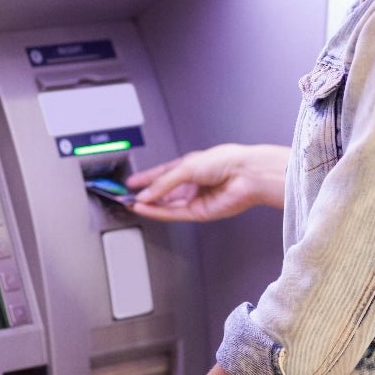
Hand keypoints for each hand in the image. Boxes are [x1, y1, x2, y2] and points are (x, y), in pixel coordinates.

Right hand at [125, 143, 287, 221]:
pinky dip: (158, 212)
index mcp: (191, 166)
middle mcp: (193, 183)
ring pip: (166, 204)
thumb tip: (146, 193)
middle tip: (127, 196)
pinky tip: (146, 209)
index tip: (131, 183)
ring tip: (132, 204)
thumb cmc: (226, 161)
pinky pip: (174, 213)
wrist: (246, 175)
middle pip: (164, 191)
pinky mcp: (199, 212)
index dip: (146, 178)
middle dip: (146, 194)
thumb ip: (164, 182)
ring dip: (149, 205)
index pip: (163, 173)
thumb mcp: (186, 166)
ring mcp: (196, 198)